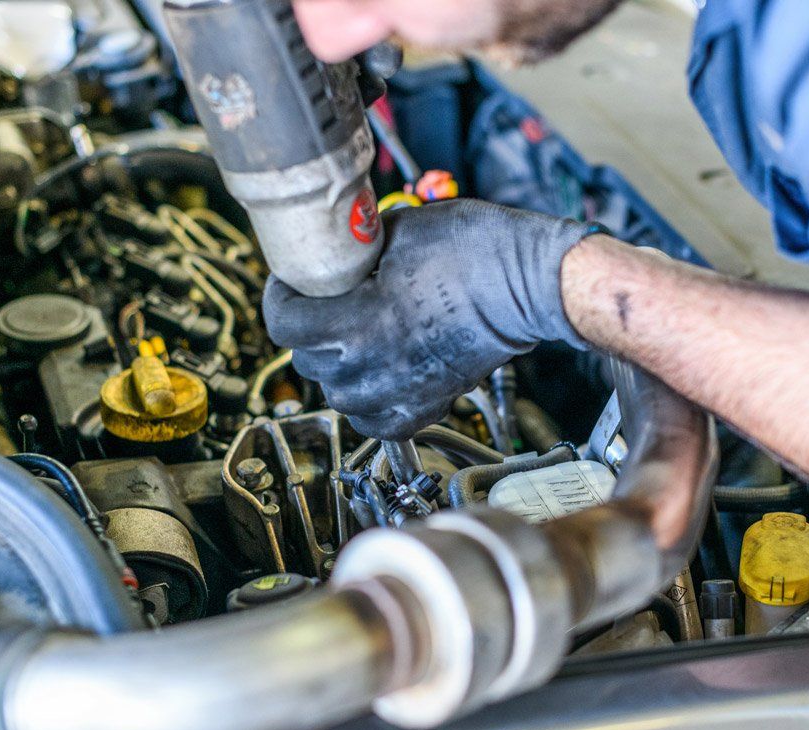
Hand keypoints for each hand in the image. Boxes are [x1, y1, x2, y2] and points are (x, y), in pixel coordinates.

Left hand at [263, 199, 592, 439]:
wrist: (527, 285)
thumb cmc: (476, 251)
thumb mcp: (396, 231)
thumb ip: (351, 249)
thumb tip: (333, 254)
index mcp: (357, 327)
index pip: (285, 324)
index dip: (280, 297)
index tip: (291, 283)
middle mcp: (372, 370)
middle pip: (307, 359)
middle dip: (309, 328)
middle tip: (326, 301)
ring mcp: (398, 393)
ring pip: (338, 392)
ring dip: (336, 365)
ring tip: (353, 335)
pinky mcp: (425, 405)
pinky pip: (374, 419)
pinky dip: (368, 399)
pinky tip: (376, 371)